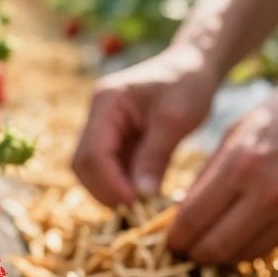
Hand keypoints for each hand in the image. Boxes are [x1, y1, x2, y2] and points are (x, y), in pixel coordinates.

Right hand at [72, 44, 217, 204]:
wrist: (194, 65)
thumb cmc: (187, 82)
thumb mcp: (175, 119)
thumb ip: (155, 156)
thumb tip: (141, 197)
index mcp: (105, 103)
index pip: (92, 153)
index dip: (109, 184)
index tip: (134, 205)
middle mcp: (97, 117)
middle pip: (84, 165)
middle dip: (106, 191)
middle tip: (137, 211)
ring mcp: (104, 129)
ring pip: (93, 171)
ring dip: (113, 191)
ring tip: (142, 205)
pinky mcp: (116, 140)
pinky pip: (111, 169)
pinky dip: (123, 185)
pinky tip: (144, 194)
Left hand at [167, 71, 277, 264]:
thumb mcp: (237, 131)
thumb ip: (209, 175)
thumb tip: (182, 214)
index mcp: (242, 163)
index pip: (193, 219)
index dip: (175, 237)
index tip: (170, 239)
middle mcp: (268, 193)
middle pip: (214, 248)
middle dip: (193, 253)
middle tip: (185, 249)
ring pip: (242, 256)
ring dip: (220, 256)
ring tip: (210, 245)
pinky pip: (269, 248)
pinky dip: (248, 247)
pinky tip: (240, 235)